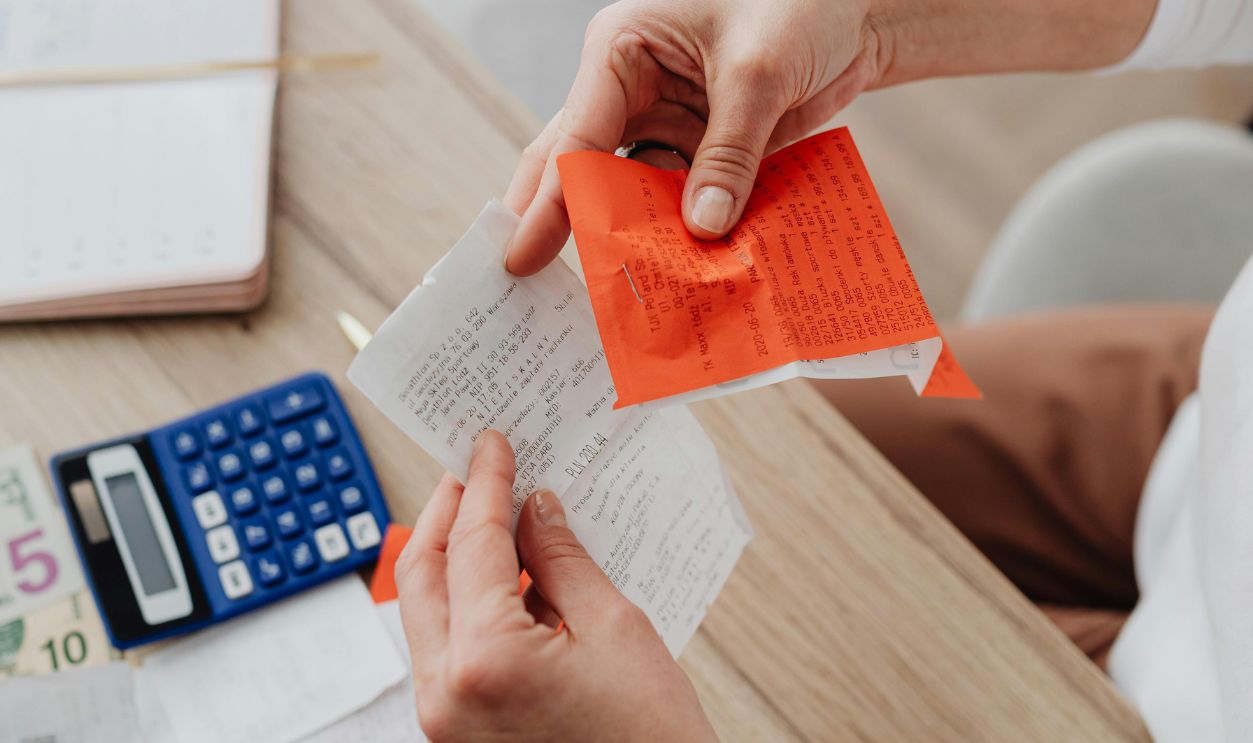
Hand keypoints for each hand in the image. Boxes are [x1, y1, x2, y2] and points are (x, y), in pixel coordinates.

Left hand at [395, 430, 717, 741]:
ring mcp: (441, 719)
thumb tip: (535, 508)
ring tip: (492, 515)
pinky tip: (503, 576)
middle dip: (449, 514)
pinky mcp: (454, 732)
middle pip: (422, 574)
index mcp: (483, 660)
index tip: (492, 445)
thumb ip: (561, 559)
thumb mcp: (614, 627)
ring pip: (424, 612)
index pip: (473, 544)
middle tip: (476, 471)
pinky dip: (464, 603)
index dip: (485, 484)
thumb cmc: (650, 738)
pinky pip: (443, 647)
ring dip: (452, 558)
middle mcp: (443, 692)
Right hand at [503, 0, 884, 274]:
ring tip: (613, 291)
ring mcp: (665, 120)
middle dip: (565, 221)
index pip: (577, 136)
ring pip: (629, 189)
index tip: (524, 256)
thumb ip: (729, 153)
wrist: (859, 10)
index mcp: (621, 49)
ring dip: (631, 235)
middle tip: (532, 281)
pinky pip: (678, 197)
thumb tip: (703, 229)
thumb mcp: (759, 72)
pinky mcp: (701, 147)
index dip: (550, 201)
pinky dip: (679, 232)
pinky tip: (674, 270)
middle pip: (582, 165)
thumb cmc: (800, 3)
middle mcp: (631, 88)